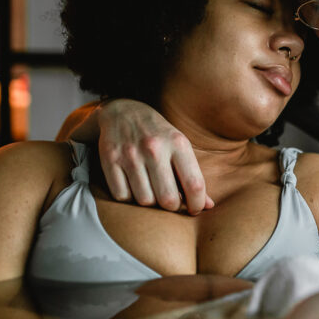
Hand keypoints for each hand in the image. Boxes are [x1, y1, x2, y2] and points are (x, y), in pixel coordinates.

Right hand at [96, 99, 213, 213]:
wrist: (123, 110)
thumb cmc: (158, 135)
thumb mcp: (180, 147)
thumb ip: (193, 177)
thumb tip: (209, 206)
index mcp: (178, 143)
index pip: (194, 185)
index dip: (197, 204)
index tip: (194, 208)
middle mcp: (154, 148)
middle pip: (168, 199)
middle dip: (172, 207)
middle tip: (170, 201)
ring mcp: (130, 154)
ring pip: (144, 200)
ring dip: (149, 203)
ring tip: (151, 191)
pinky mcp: (110, 159)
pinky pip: (122, 196)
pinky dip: (128, 198)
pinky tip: (133, 187)